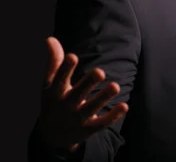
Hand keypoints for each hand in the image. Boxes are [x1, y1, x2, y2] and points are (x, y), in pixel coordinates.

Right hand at [37, 36, 128, 152]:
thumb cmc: (54, 102)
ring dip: (103, 98)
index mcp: (55, 93)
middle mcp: (66, 106)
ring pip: (91, 108)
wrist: (53, 137)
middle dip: (88, 83)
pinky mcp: (89, 128)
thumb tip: (50, 38)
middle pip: (77, 95)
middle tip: (100, 71)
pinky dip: (113, 116)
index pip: (59, 80)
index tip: (72, 56)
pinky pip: (101, 123)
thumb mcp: (50, 84)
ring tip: (115, 86)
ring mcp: (77, 118)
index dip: (65, 69)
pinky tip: (125, 106)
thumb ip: (54, 62)